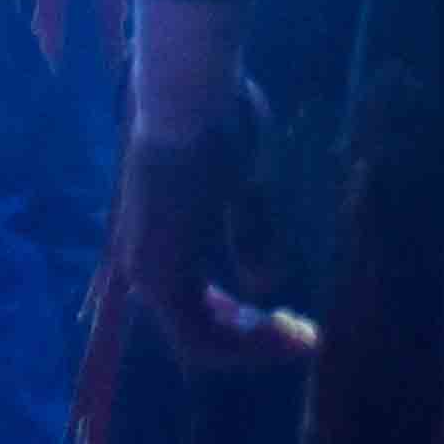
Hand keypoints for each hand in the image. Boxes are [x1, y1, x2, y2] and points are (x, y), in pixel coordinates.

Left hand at [114, 101, 315, 374]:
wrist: (189, 96)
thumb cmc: (217, 124)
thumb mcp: (241, 186)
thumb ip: (248, 234)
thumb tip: (263, 283)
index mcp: (158, 244)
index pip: (195, 312)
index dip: (242, 329)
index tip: (286, 320)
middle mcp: (144, 268)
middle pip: (197, 336)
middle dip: (253, 343)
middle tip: (300, 336)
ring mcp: (151, 274)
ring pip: (200, 343)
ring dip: (252, 347)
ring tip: (299, 336)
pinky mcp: (165, 277)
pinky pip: (201, 339)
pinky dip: (244, 343)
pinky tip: (283, 330)